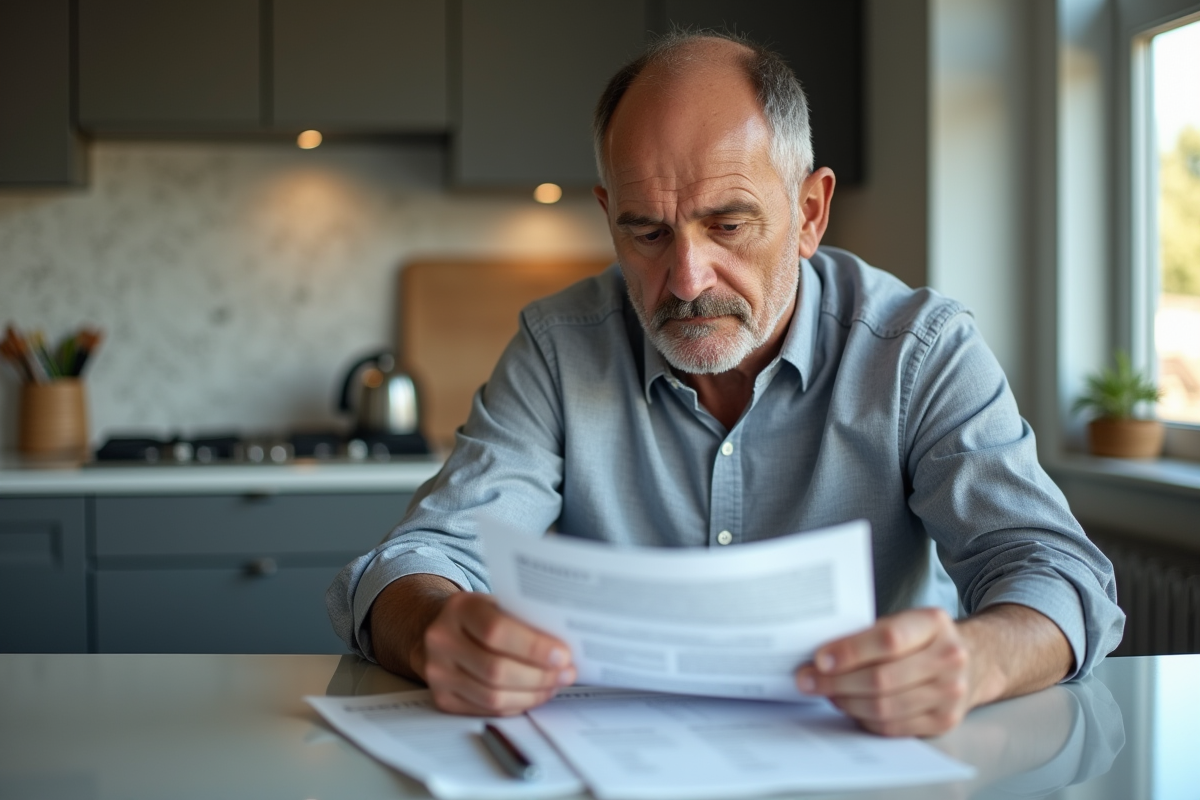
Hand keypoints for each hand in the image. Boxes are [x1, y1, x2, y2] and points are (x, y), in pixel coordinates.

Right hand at [418, 591, 576, 715]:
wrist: (440, 628)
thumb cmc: (482, 615)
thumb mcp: (499, 603)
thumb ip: (524, 619)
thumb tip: (566, 646)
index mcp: (459, 608)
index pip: (496, 631)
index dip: (533, 647)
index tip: (563, 655)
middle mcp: (442, 640)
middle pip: (496, 669)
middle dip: (539, 676)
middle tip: (566, 674)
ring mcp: (437, 673)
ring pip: (492, 696)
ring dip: (531, 695)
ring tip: (554, 686)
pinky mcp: (442, 698)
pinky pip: (486, 710)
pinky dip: (516, 705)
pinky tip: (533, 694)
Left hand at [794, 604, 1072, 737]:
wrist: (973, 660)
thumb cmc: (923, 638)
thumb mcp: (905, 620)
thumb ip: (869, 632)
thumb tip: (819, 653)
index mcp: (934, 623)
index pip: (888, 639)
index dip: (850, 651)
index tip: (819, 658)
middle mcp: (949, 658)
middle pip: (882, 679)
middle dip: (837, 682)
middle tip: (808, 680)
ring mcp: (951, 693)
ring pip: (885, 706)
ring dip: (846, 702)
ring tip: (825, 693)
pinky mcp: (945, 720)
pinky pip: (893, 726)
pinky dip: (864, 719)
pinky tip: (849, 706)